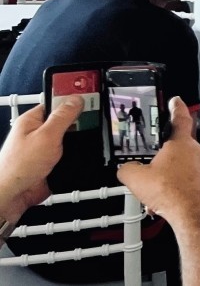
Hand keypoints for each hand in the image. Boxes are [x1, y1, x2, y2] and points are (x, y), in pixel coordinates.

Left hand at [0, 96, 82, 216]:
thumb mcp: (46, 136)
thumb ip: (63, 117)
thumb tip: (76, 99)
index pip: (56, 102)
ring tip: (91, 136)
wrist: (13, 196)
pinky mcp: (51, 162)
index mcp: (33, 120)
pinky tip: (83, 154)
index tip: (91, 94)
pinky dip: (77, 154)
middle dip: (80, 120)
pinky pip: (70, 153)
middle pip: (65, 119)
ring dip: (79, 139)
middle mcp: (38, 133)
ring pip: (70, 138)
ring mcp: (45, 148)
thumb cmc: (18, 167)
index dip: (73, 97)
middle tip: (95, 119)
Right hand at [117, 98, 199, 221]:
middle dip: (162, 152)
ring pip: (179, 165)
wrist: (191, 213)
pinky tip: (160, 200)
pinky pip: (182, 180)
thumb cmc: (172, 192)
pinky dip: (170, 187)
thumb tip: (125, 169)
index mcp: (181, 142)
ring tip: (152, 187)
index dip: (176, 107)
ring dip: (165, 174)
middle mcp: (194, 152)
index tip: (175, 101)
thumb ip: (127, 168)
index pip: (180, 117)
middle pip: (177, 144)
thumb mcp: (136, 177)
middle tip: (151, 156)